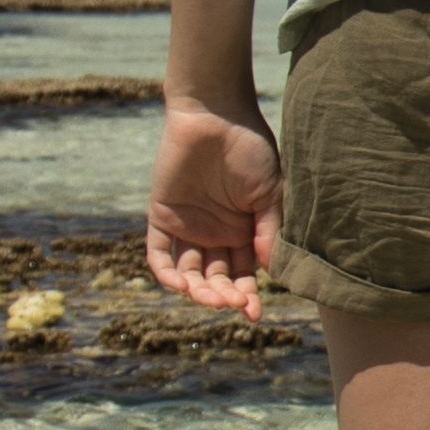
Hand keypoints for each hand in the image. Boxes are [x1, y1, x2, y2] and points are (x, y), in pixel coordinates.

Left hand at [145, 100, 281, 316]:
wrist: (216, 114)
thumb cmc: (251, 149)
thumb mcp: (270, 192)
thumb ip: (268, 230)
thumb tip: (270, 271)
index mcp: (244, 231)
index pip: (245, 274)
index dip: (248, 296)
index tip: (253, 315)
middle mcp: (215, 234)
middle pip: (217, 278)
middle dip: (223, 295)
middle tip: (230, 303)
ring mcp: (188, 227)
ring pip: (189, 271)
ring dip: (198, 289)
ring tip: (208, 297)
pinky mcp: (161, 217)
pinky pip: (159, 254)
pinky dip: (166, 272)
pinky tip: (179, 285)